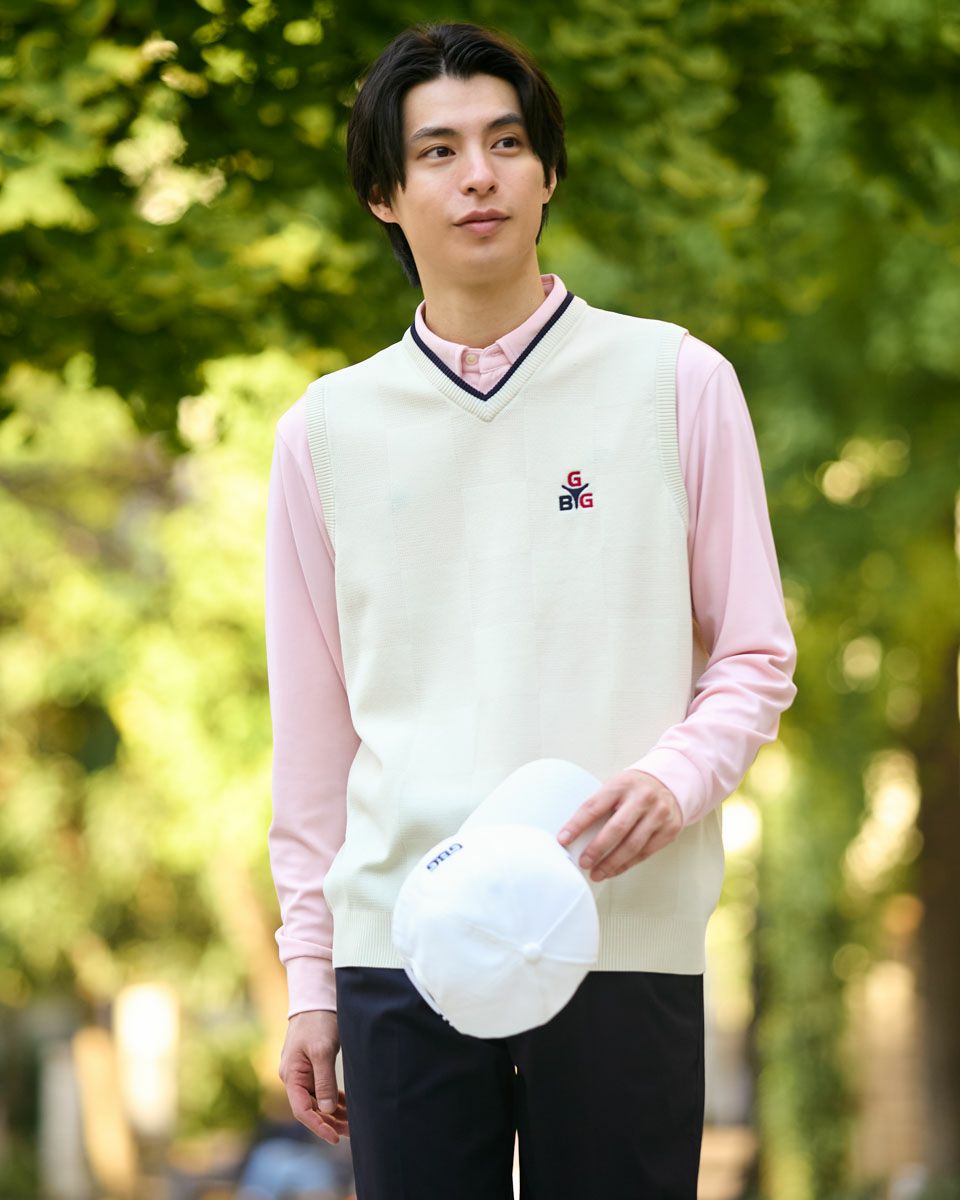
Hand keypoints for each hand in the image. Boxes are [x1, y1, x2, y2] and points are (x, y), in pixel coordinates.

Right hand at [278, 1009, 349, 1143]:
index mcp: (291, 1075)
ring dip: (333, 1113)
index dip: (318, 1126)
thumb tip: (327, 1110)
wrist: (316, 998)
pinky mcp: (311, 1066)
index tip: (335, 1137)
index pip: (303, 1110)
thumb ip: (324, 1080)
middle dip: (329, 1122)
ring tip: (352, 1123)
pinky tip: (346, 1106)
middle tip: (351, 1133)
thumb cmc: (317, 1021)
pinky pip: (321, 1089)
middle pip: (310, 1108)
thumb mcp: (322, 1050)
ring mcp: (302, 1072)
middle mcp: (294, 1077)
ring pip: (317, 1100)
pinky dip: (333, 1099)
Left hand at [557, 769, 683, 881]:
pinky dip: (627, 864)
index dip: (577, 825)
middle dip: (596, 849)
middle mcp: (642, 798)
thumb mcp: (616, 786)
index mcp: (622, 785)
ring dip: (611, 863)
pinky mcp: (670, 829)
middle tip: (583, 862)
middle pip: (616, 829)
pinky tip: (614, 870)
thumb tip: (575, 834)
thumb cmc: (634, 788)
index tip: (563, 840)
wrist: (670, 783)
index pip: (595, 806)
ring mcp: (658, 814)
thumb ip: (600, 805)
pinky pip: (645, 852)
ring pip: (632, 845)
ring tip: (596, 873)